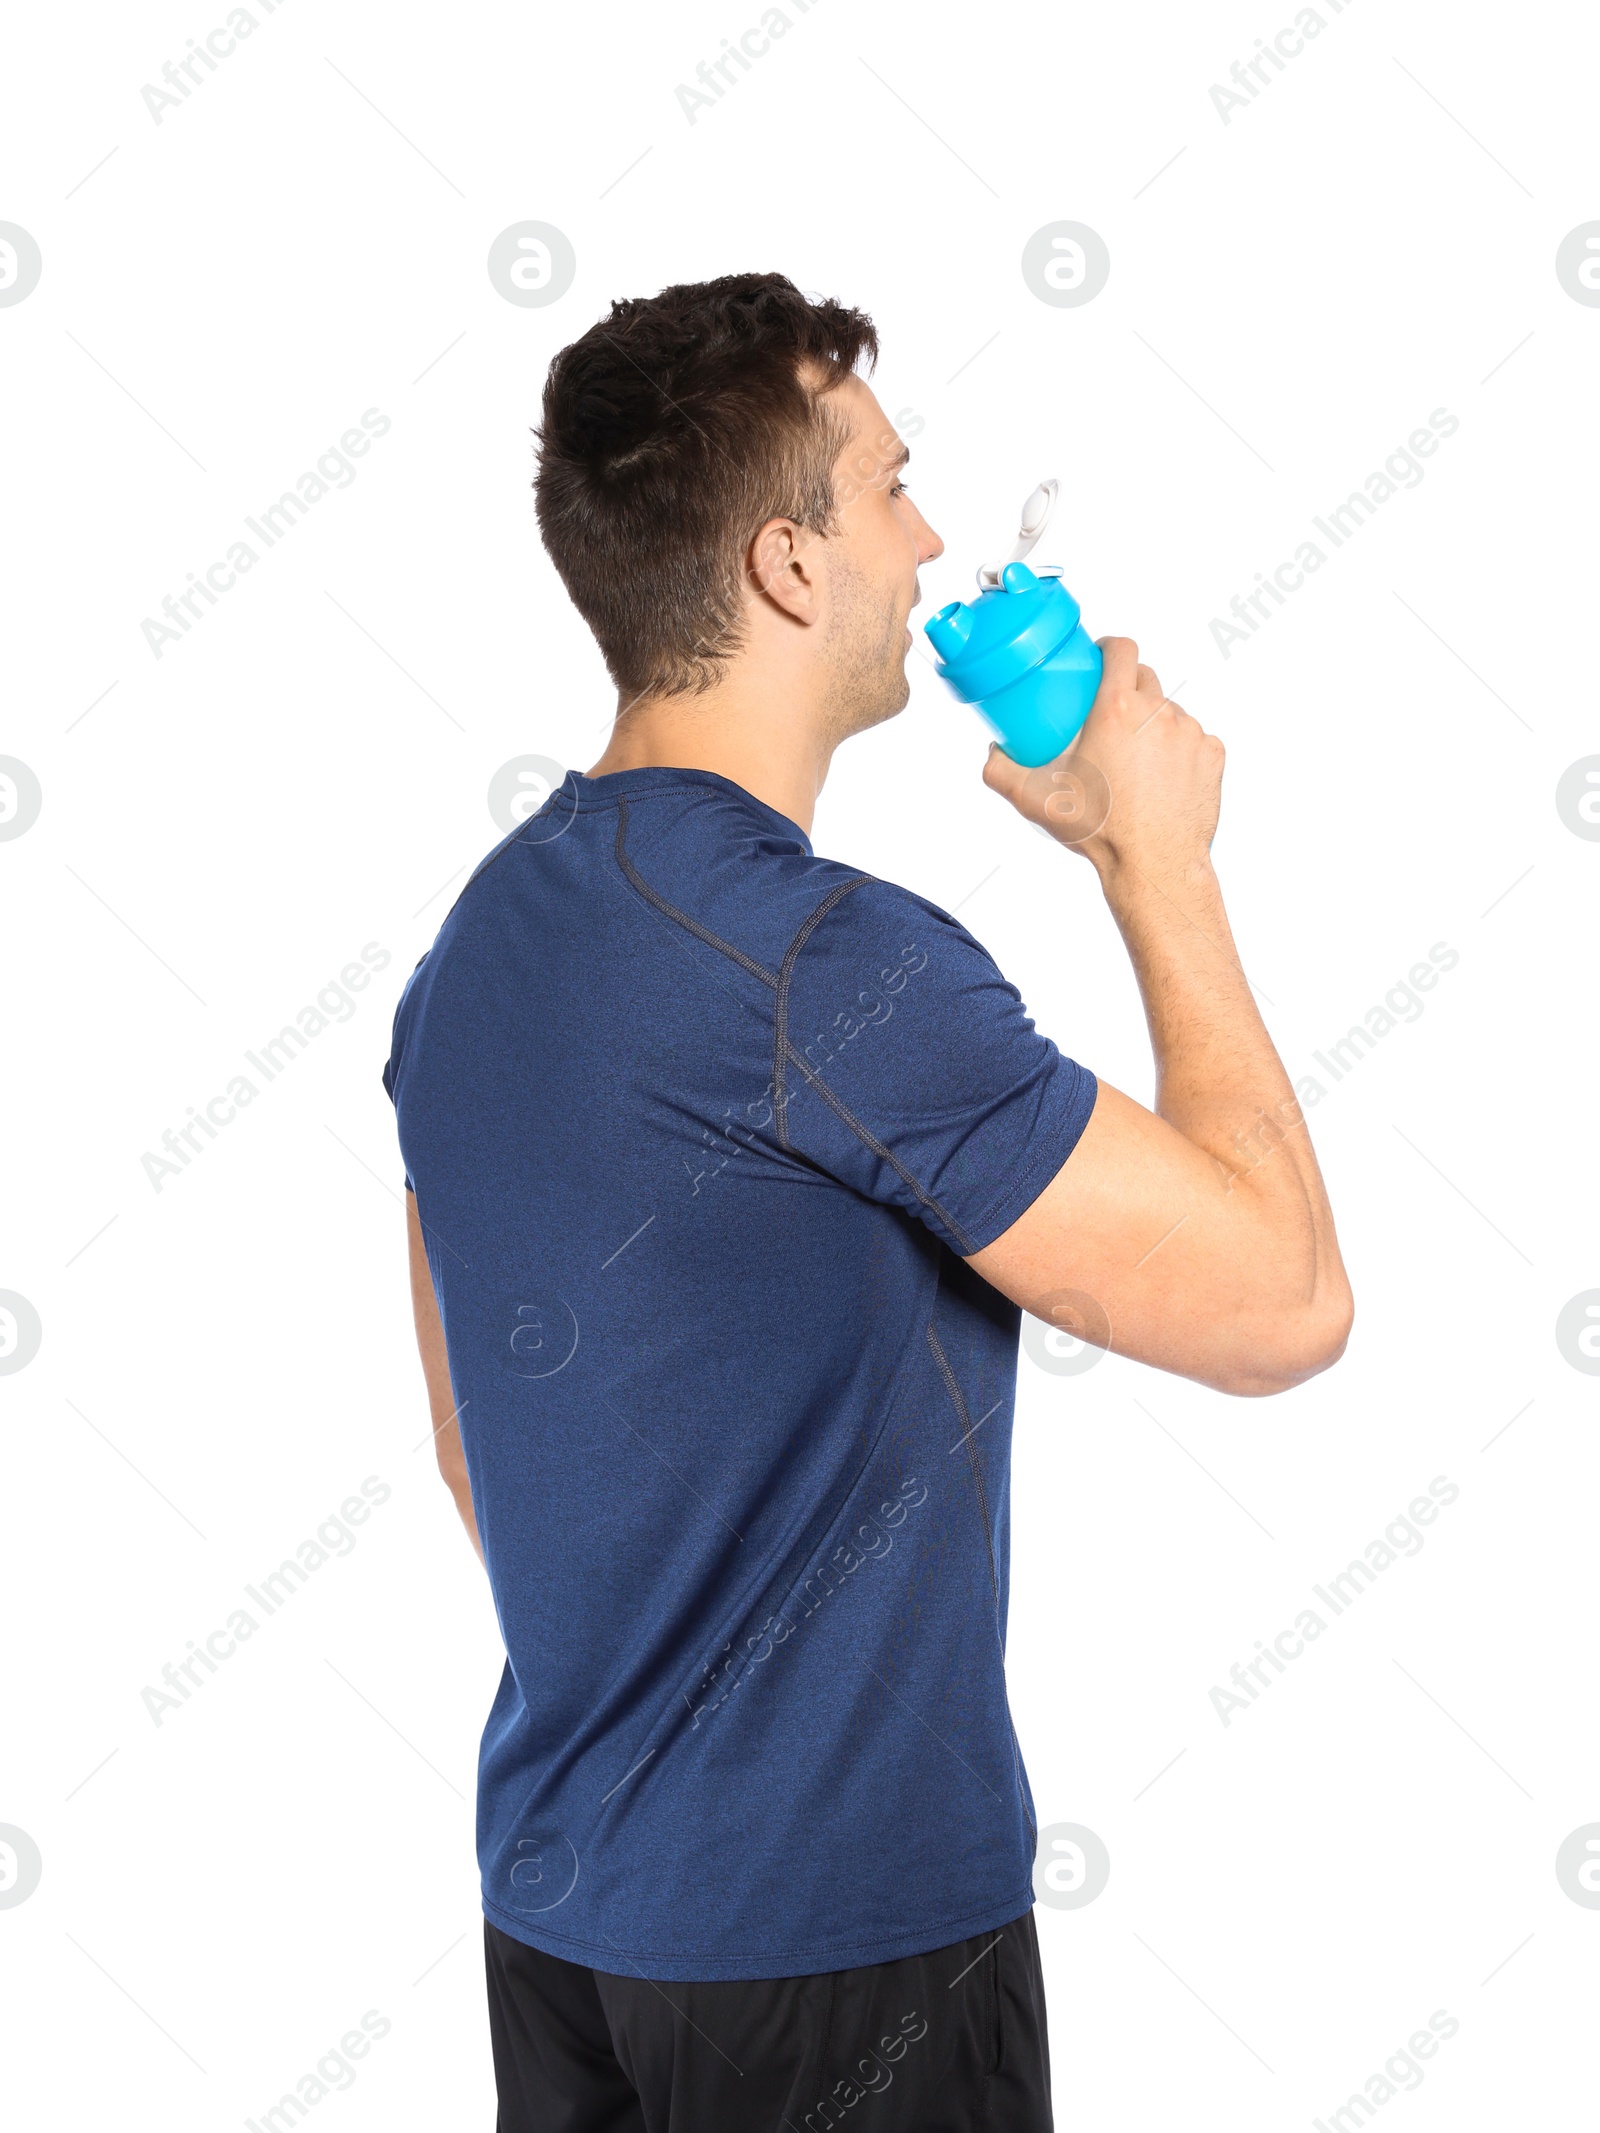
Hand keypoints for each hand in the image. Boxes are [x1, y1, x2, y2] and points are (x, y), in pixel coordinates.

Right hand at [982, 638, 1223, 880]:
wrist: (1153, 864)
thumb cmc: (1099, 830)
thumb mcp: (1035, 800)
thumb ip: (1002, 771)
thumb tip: (992, 753)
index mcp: (1116, 710)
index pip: (1121, 649)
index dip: (1109, 648)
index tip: (1099, 658)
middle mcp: (1159, 713)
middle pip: (1145, 678)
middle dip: (1126, 688)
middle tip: (1108, 716)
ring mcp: (1190, 733)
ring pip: (1169, 713)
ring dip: (1152, 725)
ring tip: (1135, 759)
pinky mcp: (1212, 755)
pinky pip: (1193, 740)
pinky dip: (1178, 752)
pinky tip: (1162, 778)